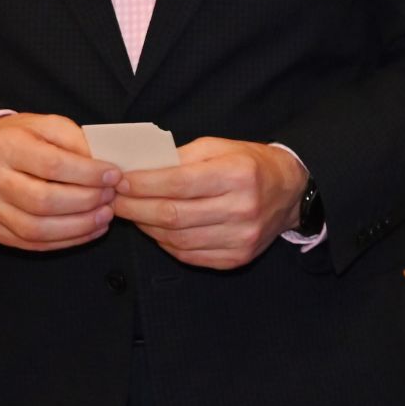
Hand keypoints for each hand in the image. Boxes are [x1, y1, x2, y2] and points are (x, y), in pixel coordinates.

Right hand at [0, 113, 117, 251]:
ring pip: (37, 229)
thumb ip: (77, 142)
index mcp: (7, 145)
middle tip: (110, 196)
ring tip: (105, 215)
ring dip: (79, 226)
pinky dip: (65, 240)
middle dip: (86, 202)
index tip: (114, 176)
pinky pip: (32, 243)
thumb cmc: (27, 137)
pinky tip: (89, 230)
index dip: (88, 174)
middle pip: (43, 201)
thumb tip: (103, 170)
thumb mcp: (51, 125)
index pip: (52, 165)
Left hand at [111, 137, 306, 269]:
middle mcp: (242, 209)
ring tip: (132, 213)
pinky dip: (165, 243)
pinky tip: (155, 229)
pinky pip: (189, 255)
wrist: (290, 192)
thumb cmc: (250, 165)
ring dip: (146, 227)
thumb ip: (181, 156)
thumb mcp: (220, 147)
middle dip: (136, 208)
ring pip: (177, 239)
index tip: (119, 181)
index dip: (143, 184)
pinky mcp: (236, 258)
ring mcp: (240, 238)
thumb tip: (139, 168)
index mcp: (238, 175)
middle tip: (115, 200)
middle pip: (173, 215)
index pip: (178, 183)